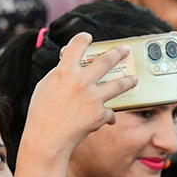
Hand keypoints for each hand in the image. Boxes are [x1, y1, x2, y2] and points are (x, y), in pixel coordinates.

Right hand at [22, 33, 137, 155]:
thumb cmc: (42, 113)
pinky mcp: (99, 114)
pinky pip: (109, 112)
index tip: (89, 38)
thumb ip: (59, 74)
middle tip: (125, 50)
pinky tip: (109, 119)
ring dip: (128, 81)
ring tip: (134, 78)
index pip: (77, 45)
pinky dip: (108, 116)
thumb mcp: (45, 86)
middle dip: (117, 53)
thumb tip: (68, 67)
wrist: (47, 138)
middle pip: (106, 61)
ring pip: (118, 85)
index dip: (84, 39)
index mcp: (65, 70)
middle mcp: (81, 81)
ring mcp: (92, 97)